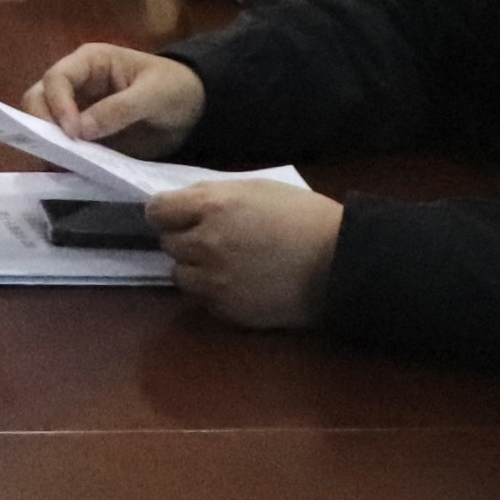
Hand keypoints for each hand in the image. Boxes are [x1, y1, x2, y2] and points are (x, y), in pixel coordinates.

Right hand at [23, 43, 205, 154]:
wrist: (197, 110)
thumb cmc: (176, 88)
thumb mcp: (153, 95)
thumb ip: (117, 110)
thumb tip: (79, 130)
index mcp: (90, 62)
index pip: (57, 78)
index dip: (57, 104)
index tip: (72, 132)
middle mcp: (77, 84)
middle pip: (39, 98)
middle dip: (42, 123)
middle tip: (58, 150)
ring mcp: (79, 110)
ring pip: (45, 123)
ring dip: (49, 143)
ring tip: (63, 164)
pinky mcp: (87, 135)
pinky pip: (65, 146)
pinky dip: (64, 158)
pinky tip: (73, 171)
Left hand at [148, 182, 343, 327]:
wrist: (342, 264)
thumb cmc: (304, 217)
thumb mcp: (255, 189)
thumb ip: (212, 196)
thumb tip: (181, 205)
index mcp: (212, 207)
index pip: (157, 211)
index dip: (168, 212)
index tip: (179, 215)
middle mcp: (205, 244)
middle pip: (168, 243)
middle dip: (186, 239)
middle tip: (214, 238)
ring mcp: (215, 280)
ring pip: (180, 274)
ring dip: (196, 267)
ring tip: (227, 263)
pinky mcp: (228, 310)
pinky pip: (203, 299)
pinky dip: (214, 292)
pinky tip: (241, 283)